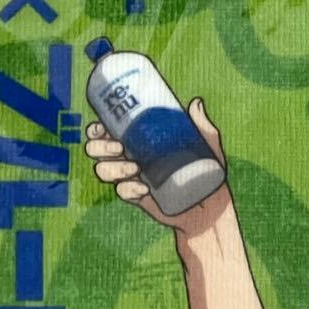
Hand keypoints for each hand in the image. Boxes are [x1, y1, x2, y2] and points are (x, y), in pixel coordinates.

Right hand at [85, 97, 233, 239]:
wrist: (211, 206)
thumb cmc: (209, 172)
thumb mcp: (207, 146)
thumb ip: (201, 126)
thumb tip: (196, 102)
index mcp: (139, 141)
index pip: (108, 131)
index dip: (96, 128)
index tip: (103, 127)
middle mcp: (130, 157)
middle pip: (97, 150)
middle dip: (99, 147)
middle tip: (119, 148)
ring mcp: (133, 179)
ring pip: (104, 171)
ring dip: (112, 168)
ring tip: (135, 169)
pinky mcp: (139, 197)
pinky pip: (122, 192)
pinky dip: (128, 189)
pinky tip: (144, 189)